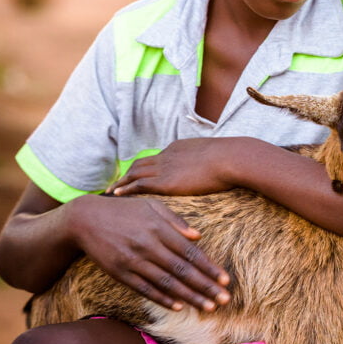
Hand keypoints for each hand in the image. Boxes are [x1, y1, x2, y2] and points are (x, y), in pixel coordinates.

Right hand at [66, 194, 230, 311]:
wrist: (85, 220)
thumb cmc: (125, 210)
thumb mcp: (152, 206)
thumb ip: (176, 220)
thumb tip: (198, 236)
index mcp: (159, 228)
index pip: (190, 252)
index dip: (209, 267)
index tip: (226, 280)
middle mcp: (148, 245)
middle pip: (182, 270)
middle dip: (205, 286)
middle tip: (224, 300)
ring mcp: (133, 261)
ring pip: (166, 283)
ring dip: (189, 297)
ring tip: (207, 307)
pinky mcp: (119, 273)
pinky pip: (145, 289)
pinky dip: (162, 298)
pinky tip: (179, 306)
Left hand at [110, 137, 254, 196]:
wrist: (231, 159)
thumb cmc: (231, 159)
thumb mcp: (216, 155)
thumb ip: (209, 161)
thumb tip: (216, 167)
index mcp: (178, 148)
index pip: (156, 159)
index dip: (145, 168)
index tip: (138, 175)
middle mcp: (167, 155)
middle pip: (140, 164)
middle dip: (128, 173)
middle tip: (117, 183)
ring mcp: (165, 167)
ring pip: (134, 173)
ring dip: (122, 182)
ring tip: (112, 191)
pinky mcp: (165, 181)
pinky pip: (138, 184)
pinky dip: (126, 188)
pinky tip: (117, 195)